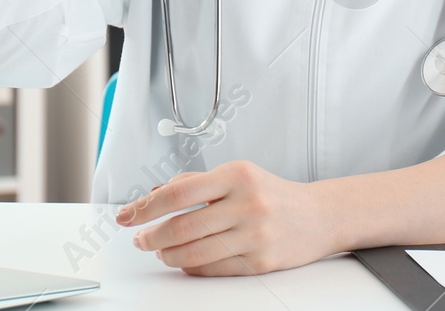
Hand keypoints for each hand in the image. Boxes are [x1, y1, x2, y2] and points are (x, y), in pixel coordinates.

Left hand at [115, 160, 340, 275]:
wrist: (318, 216)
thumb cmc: (271, 194)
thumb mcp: (237, 175)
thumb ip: (195, 183)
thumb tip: (151, 197)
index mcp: (238, 175)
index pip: (178, 193)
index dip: (145, 207)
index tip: (126, 216)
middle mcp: (248, 203)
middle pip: (180, 228)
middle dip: (150, 237)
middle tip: (141, 238)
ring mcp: (255, 235)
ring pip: (192, 253)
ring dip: (167, 254)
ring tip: (161, 249)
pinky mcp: (259, 261)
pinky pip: (210, 269)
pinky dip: (189, 266)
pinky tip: (185, 259)